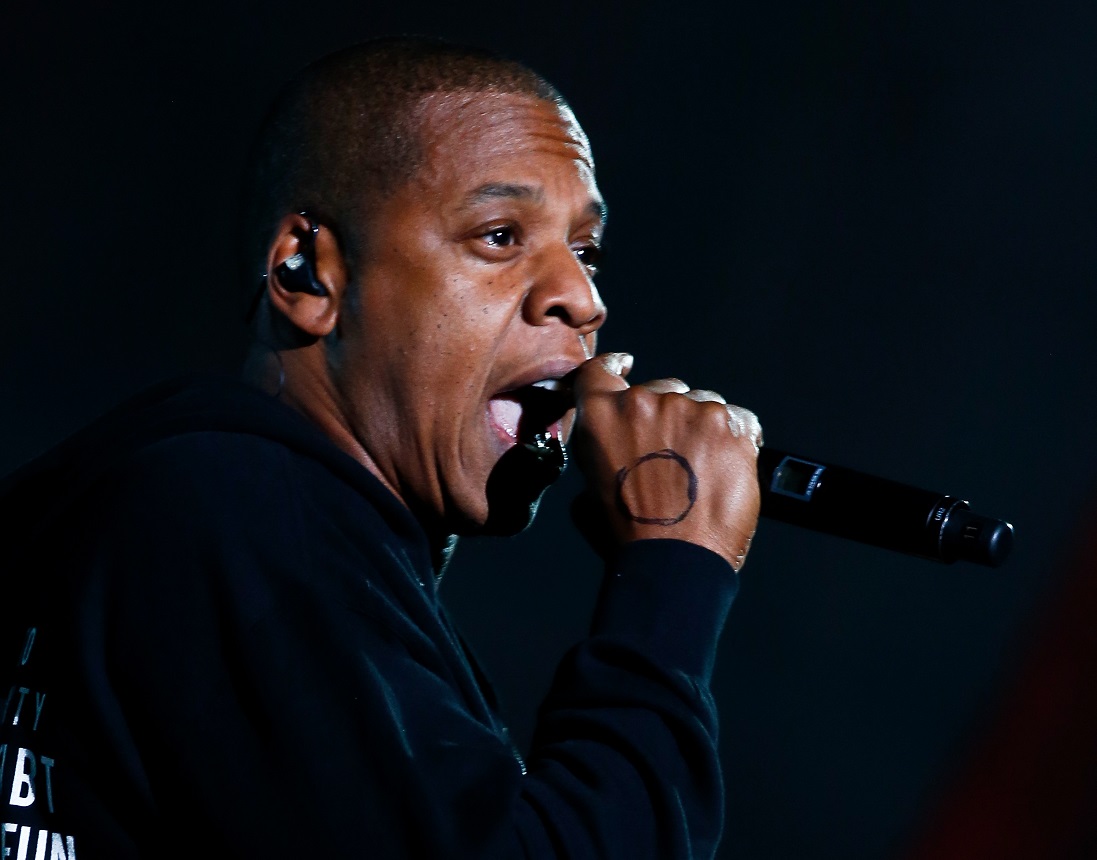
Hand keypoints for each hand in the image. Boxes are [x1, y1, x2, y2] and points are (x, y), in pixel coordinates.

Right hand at [570, 353, 761, 569]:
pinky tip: (726, 469)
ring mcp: (691, 411)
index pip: (601, 371)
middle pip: (662, 388)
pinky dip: (737, 439)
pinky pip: (739, 421)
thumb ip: (600, 453)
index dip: (613, 366)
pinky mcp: (731, 428)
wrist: (675, 560)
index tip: (624, 365)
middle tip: (671, 457)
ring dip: (702, 428)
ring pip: (703, 403)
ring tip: (701, 472)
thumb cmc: (631, 535)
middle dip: (668, 416)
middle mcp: (645, 403)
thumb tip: (614, 449)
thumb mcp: (590, 492)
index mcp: (602, 415)